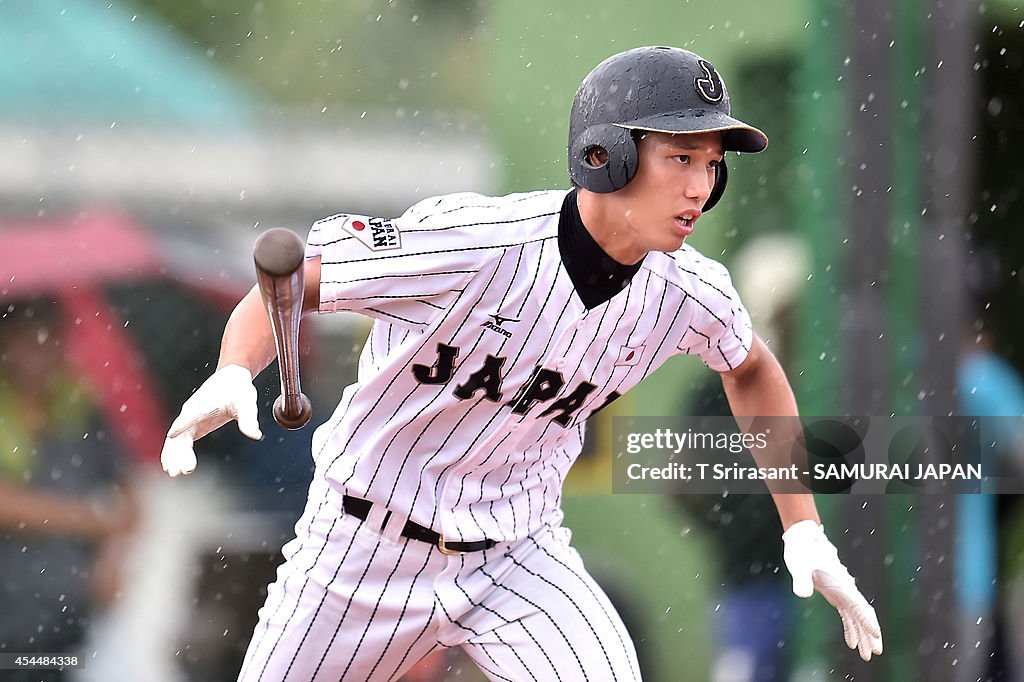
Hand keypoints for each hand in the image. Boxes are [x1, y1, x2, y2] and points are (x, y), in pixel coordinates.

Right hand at [161, 365, 261, 476]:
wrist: (232, 379)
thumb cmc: (239, 390)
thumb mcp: (246, 403)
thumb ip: (248, 419)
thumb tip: (255, 435)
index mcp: (202, 405)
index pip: (190, 416)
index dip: (182, 426)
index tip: (173, 437)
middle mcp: (191, 412)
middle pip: (179, 433)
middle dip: (177, 452)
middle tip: (180, 471)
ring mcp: (189, 419)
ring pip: (177, 439)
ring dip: (174, 455)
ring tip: (174, 473)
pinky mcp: (192, 425)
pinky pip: (181, 441)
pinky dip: (177, 453)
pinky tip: (175, 467)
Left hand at [782, 520, 882, 660]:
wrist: (803, 539)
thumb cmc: (802, 551)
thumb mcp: (799, 566)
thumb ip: (802, 580)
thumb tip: (802, 595)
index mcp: (841, 584)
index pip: (858, 606)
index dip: (867, 621)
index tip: (876, 635)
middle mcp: (845, 589)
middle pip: (862, 613)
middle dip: (869, 633)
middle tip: (875, 652)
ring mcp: (842, 591)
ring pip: (857, 616)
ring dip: (862, 634)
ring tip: (866, 654)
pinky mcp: (835, 593)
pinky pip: (848, 614)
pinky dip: (851, 627)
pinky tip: (852, 643)